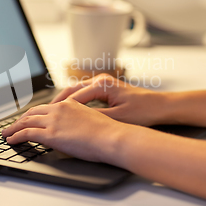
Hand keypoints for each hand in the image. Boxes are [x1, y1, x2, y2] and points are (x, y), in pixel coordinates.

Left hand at [2, 98, 126, 162]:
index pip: (45, 107)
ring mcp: (53, 121)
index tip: (27, 117)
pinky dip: (16, 136)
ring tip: (6, 133)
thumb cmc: (108, 132)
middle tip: (12, 125)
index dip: (33, 113)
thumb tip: (71, 127)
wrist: (112, 138)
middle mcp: (59, 109)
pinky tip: (11, 140)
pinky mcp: (50, 135)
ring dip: (13, 128)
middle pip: (32, 112)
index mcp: (69, 104)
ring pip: (26, 122)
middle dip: (20, 119)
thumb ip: (77, 119)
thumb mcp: (91, 119)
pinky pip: (26, 134)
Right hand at [51, 73, 169, 125]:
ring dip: (64, 101)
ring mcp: (103, 82)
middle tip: (43, 114)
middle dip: (57, 103)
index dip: (60, 110)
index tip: (49, 119)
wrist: (161, 106)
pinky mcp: (106, 88)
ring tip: (52, 113)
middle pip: (71, 90)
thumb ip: (96, 119)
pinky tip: (68, 111)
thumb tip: (77, 125)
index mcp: (102, 85)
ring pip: (76, 91)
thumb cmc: (144, 111)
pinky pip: (84, 93)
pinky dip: (74, 101)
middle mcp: (100, 80)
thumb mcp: (118, 118)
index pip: (74, 97)